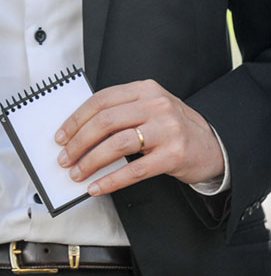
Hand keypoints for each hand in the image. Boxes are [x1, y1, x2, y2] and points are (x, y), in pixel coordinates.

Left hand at [54, 79, 223, 195]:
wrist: (214, 145)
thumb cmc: (173, 127)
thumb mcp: (149, 108)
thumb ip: (120, 112)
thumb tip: (78, 132)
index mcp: (144, 89)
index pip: (101, 100)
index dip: (76, 119)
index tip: (61, 136)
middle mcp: (156, 105)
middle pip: (105, 121)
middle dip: (78, 141)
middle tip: (64, 158)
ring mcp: (166, 130)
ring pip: (117, 144)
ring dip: (90, 161)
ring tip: (77, 173)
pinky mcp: (174, 155)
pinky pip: (134, 170)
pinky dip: (111, 180)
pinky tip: (97, 187)